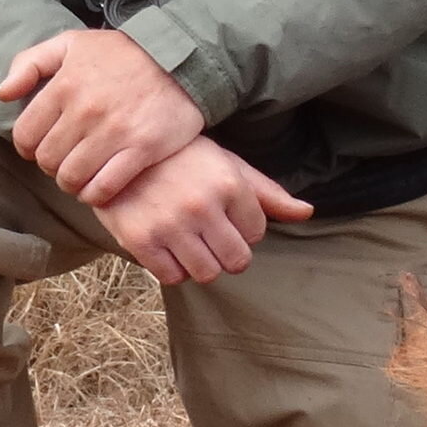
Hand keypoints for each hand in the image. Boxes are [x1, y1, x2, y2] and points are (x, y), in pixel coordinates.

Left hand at [0, 26, 204, 204]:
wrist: (181, 58)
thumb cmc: (123, 53)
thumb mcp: (72, 43)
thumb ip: (30, 63)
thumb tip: (3, 94)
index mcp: (64, 85)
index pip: (25, 135)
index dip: (28, 147)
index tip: (41, 147)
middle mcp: (85, 111)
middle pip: (47, 160)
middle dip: (51, 165)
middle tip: (65, 159)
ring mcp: (114, 132)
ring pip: (72, 178)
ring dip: (72, 182)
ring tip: (81, 174)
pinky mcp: (141, 149)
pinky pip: (104, 188)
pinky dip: (95, 194)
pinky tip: (98, 186)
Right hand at [97, 138, 311, 284]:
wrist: (118, 149)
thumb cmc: (181, 156)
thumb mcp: (227, 164)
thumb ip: (267, 193)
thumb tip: (308, 213)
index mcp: (229, 183)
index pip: (256, 233)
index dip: (243, 228)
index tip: (225, 216)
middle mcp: (203, 206)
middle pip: (237, 261)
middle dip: (228, 252)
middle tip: (210, 236)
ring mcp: (172, 225)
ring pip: (207, 274)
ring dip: (202, 263)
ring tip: (190, 243)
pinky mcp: (142, 241)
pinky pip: (172, 277)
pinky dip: (173, 268)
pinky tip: (169, 247)